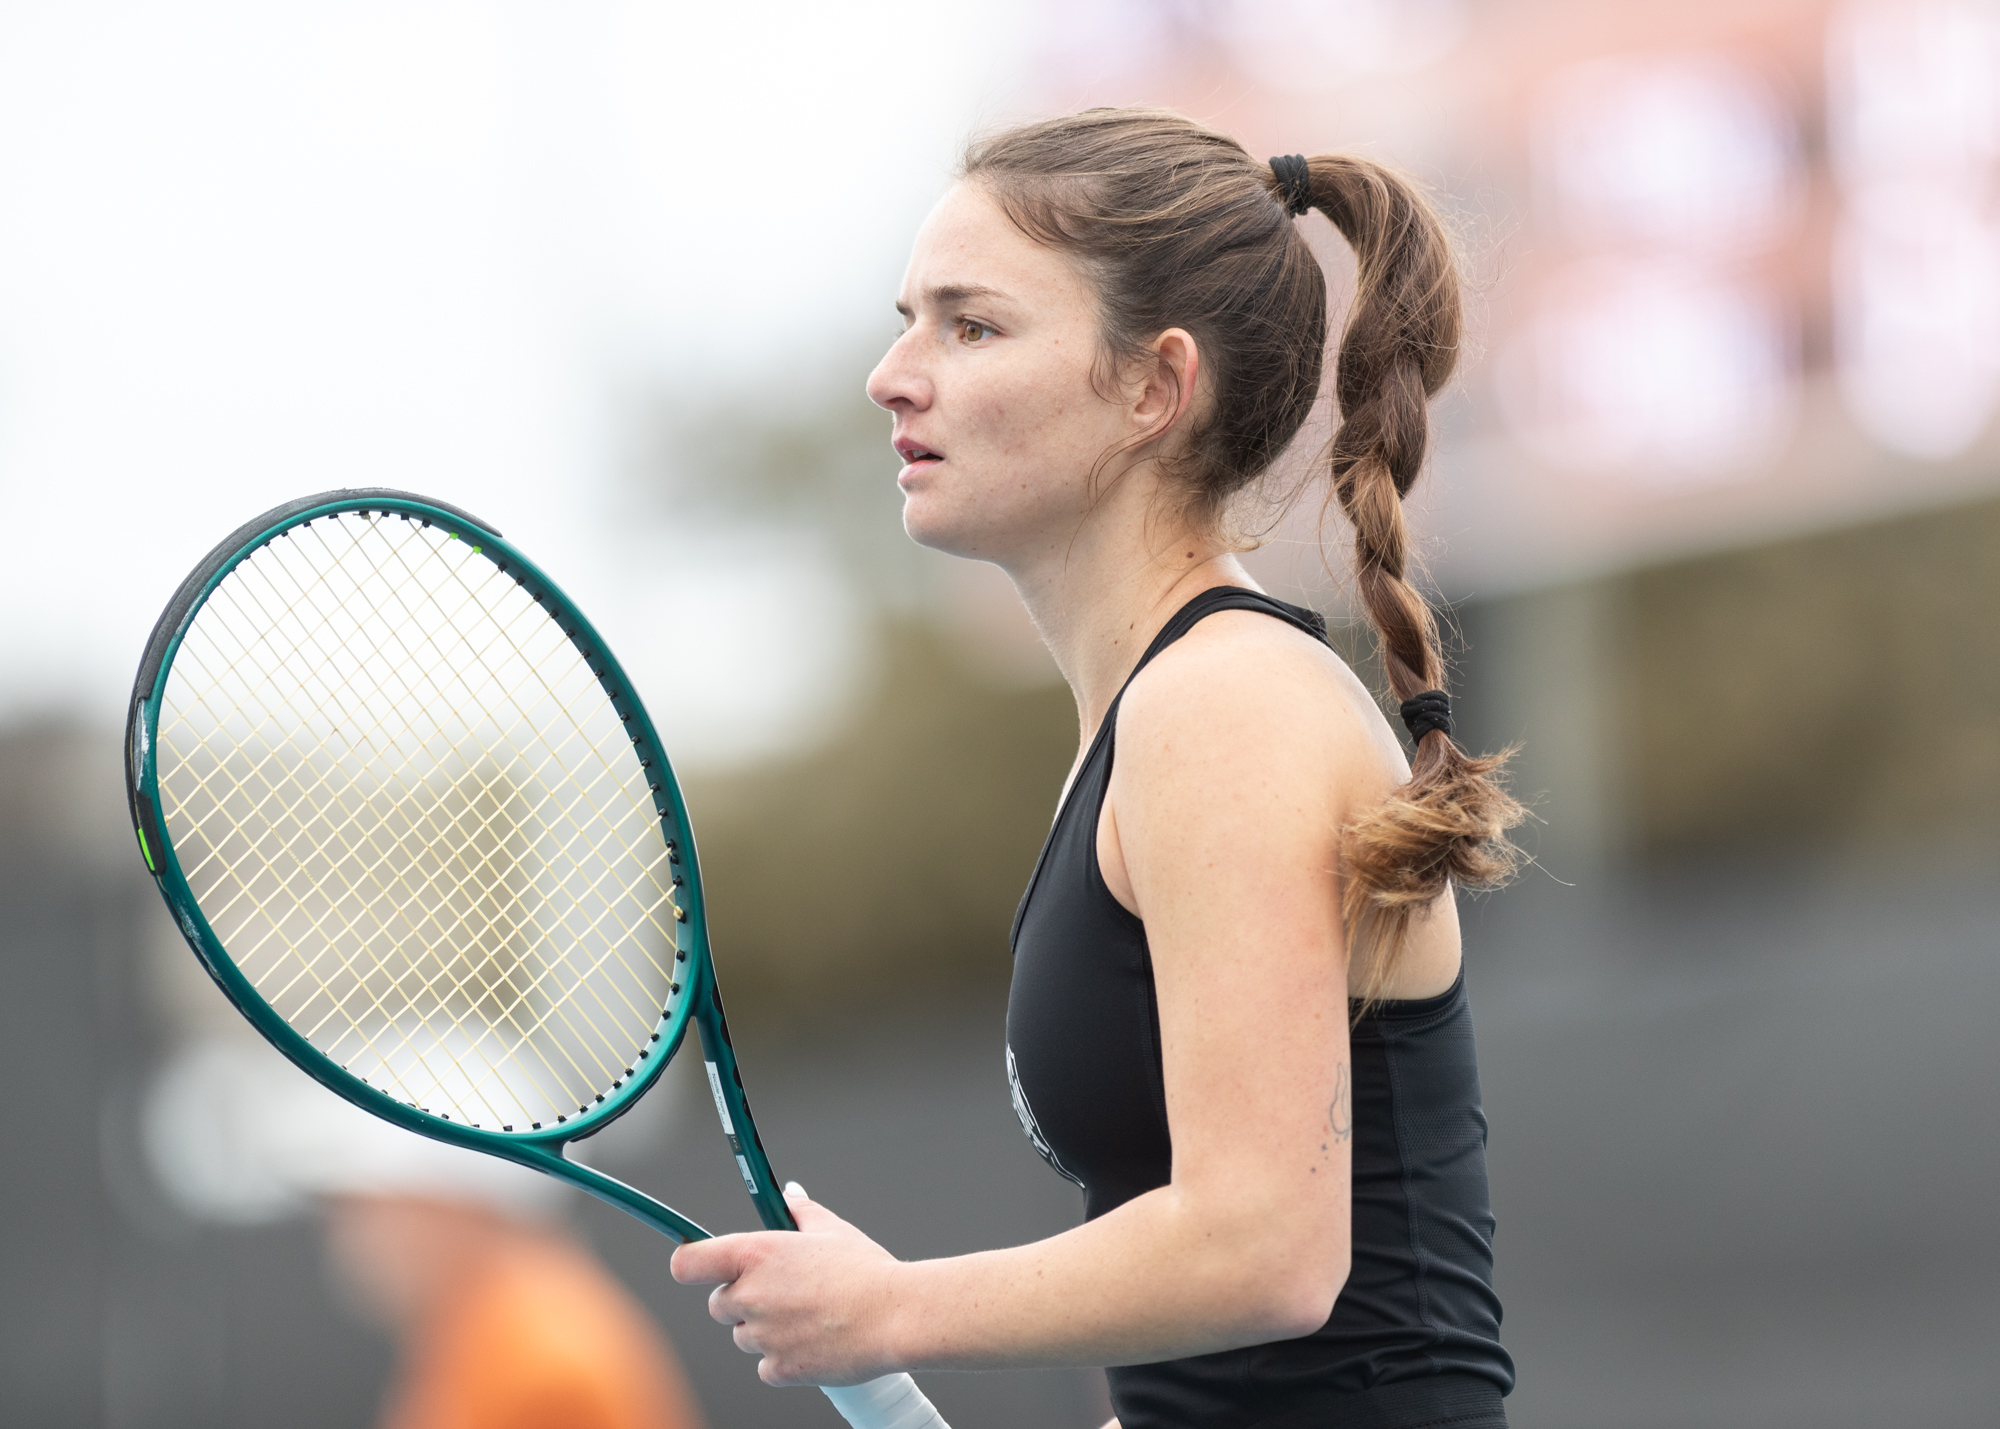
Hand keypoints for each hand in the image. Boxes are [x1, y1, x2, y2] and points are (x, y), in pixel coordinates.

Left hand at [670, 1182, 904, 1386]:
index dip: (691, 1264)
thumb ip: (801, 1211)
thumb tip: (788, 1195)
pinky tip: (814, 1342)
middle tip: (780, 1294)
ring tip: (808, 1318)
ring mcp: (763, 1336)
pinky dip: (784, 1359)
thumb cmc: (866, 1270)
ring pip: (744, 1337)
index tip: (700, 1266)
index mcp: (757, 1254)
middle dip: (742, 1301)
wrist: (895, 1316)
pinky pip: (766, 1366)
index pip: (688, 1263)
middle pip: (718, 1305)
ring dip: (764, 1330)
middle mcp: (751, 1295)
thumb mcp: (833, 1230)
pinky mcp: (780, 1369)